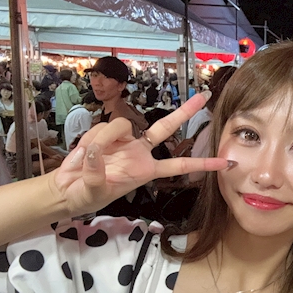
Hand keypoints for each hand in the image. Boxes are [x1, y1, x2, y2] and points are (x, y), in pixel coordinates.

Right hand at [51, 93, 229, 217]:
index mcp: (146, 170)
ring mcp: (123, 141)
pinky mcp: (105, 135)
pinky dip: (90, 139)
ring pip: (122, 125)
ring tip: (89, 156)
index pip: (179, 166)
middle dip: (185, 111)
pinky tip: (83, 152)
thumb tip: (94, 153)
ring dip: (104, 139)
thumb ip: (96, 175)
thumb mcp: (94, 192)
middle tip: (204, 97)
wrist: (68, 189)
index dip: (201, 164)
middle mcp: (139, 152)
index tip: (224, 162)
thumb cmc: (86, 196)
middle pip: (166, 127)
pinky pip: (101, 129)